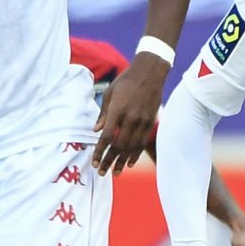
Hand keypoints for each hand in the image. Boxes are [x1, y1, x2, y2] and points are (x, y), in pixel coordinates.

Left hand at [93, 55, 168, 175]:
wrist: (150, 72)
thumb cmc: (126, 81)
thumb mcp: (109, 93)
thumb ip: (103, 114)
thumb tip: (96, 131)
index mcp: (117, 110)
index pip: (107, 137)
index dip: (99, 151)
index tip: (94, 161)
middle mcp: (130, 118)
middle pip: (118, 146)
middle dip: (109, 161)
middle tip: (101, 172)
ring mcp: (142, 121)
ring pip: (131, 147)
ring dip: (122, 162)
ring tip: (115, 172)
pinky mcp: (150, 122)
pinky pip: (142, 142)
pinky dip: (136, 154)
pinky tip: (130, 163)